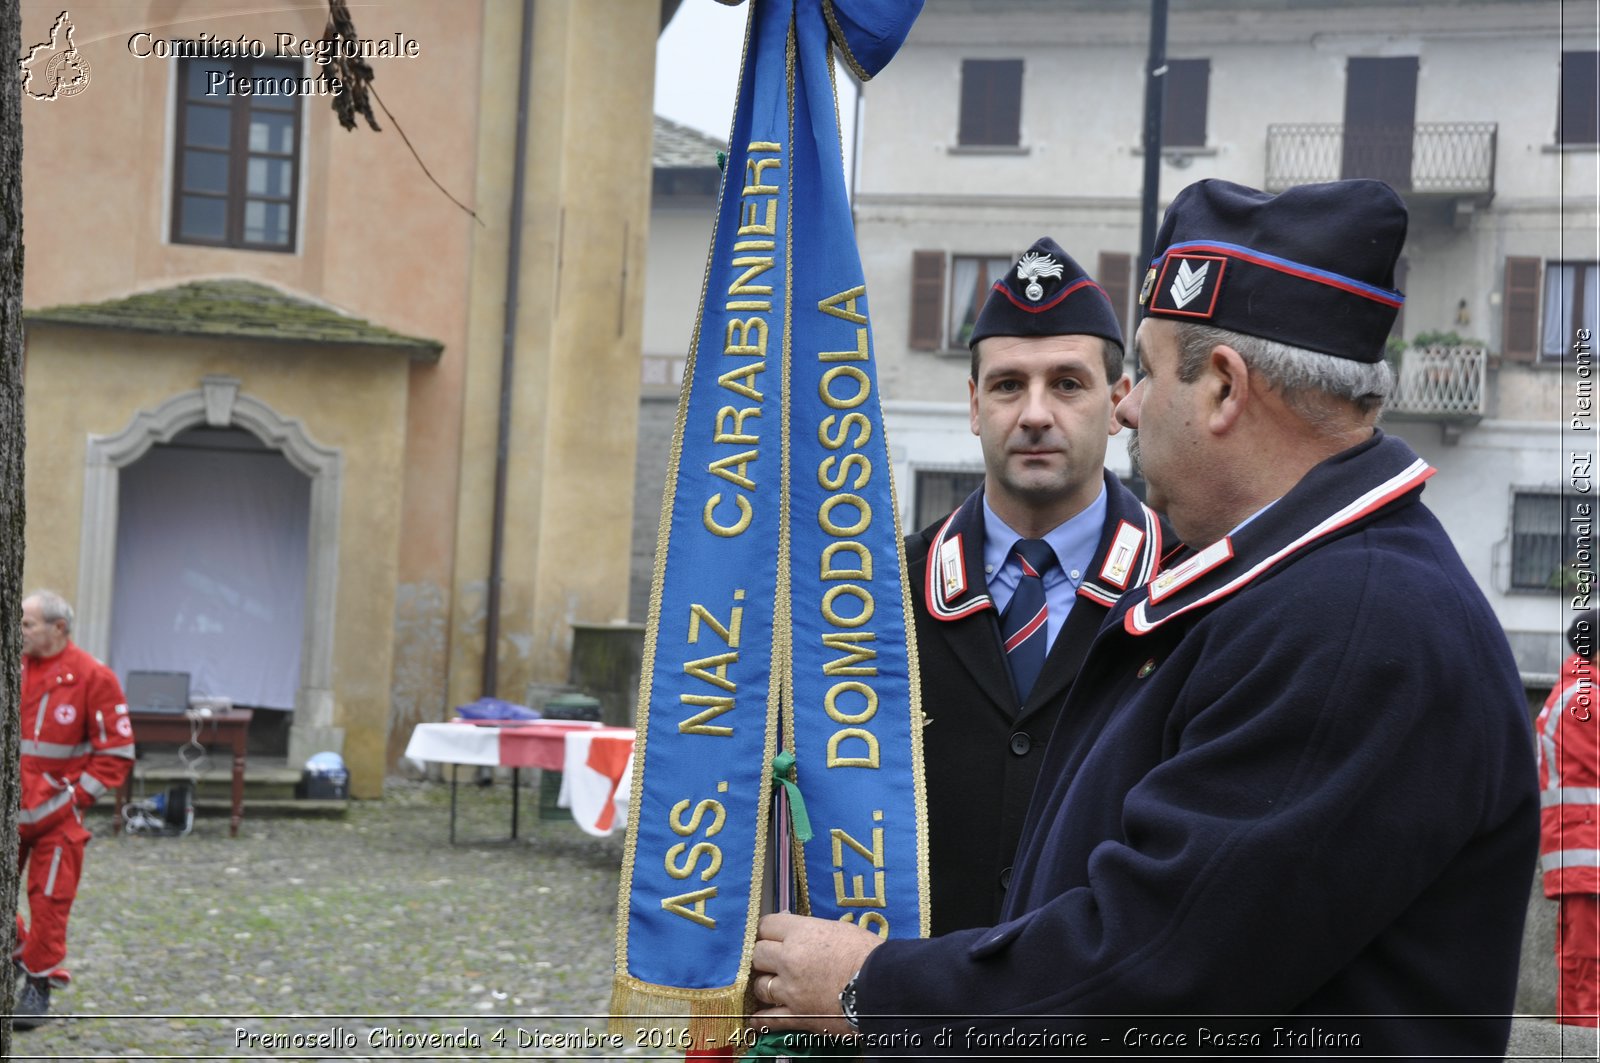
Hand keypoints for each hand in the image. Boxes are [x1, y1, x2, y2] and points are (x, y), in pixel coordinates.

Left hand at [749, 913, 882, 1035]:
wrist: (883, 987)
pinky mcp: (797, 1016)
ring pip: (760, 986)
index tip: (770, 936)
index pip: (766, 925)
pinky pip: (768, 1019)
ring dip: (766, 986)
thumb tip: (794, 926)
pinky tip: (756, 1018)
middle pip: (757, 955)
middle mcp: (789, 959)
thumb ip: (812, 929)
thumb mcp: (840, 930)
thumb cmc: (868, 954)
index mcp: (801, 933)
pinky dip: (761, 1019)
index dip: (767, 931)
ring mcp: (790, 989)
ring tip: (773, 987)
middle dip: (764, 957)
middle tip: (772, 961)